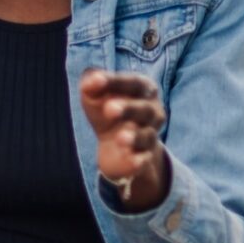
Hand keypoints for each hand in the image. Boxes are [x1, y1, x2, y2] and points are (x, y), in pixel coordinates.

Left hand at [80, 70, 171, 210]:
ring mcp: (150, 135)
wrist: (114, 142)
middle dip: (129, 109)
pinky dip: (140, 161)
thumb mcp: (95, 93)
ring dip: (135, 137)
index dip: (115, 82)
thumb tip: (91, 81)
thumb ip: (92, 83)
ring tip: (120, 138)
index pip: (133, 83)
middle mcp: (152, 111)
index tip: (96, 81)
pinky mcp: (143, 157)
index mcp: (143, 89)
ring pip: (146, 136)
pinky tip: (133, 161)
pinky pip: (145, 159)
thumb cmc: (106, 108)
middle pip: (144, 109)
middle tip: (110, 109)